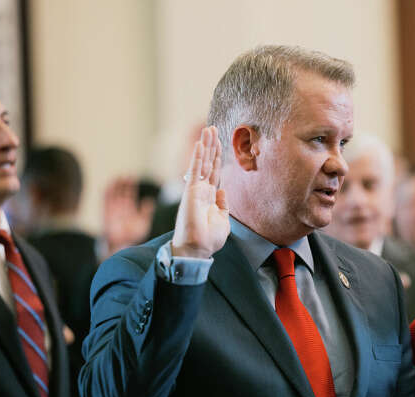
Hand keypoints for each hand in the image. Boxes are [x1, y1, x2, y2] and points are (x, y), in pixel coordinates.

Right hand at [103, 175, 155, 255]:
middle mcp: (121, 208)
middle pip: (121, 192)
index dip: (130, 186)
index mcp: (129, 209)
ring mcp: (113, 210)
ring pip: (113, 195)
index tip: (132, 178)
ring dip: (115, 186)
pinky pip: (105, 201)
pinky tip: (109, 186)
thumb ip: (146, 212)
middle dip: (123, 184)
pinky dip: (106, 193)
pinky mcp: (106, 212)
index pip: (129, 195)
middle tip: (127, 175)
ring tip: (118, 178)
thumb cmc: (133, 236)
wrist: (122, 244)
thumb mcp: (142, 223)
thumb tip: (150, 201)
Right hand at [171, 126, 228, 258]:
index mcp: (210, 197)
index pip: (214, 172)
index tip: (219, 143)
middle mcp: (202, 190)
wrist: (198, 249)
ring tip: (208, 129)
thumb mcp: (223, 220)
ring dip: (205, 145)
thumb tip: (223, 190)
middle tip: (212, 128)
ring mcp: (196, 189)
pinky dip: (197, 156)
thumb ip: (223, 205)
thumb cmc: (208, 239)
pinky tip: (200, 144)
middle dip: (211, 145)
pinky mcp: (191, 191)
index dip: (217, 157)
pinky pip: (194, 170)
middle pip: (208, 163)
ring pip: (201, 162)